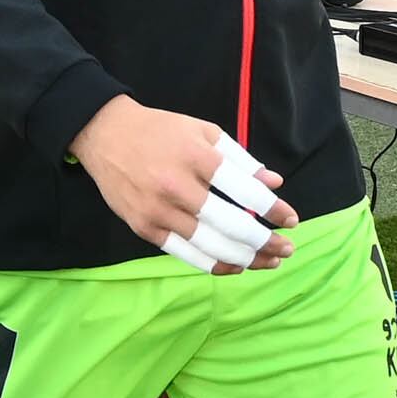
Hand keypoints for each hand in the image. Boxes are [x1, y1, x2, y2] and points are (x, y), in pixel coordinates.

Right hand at [73, 98, 292, 271]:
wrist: (105, 135)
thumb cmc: (161, 131)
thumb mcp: (204, 132)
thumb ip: (240, 159)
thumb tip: (274, 183)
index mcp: (195, 157)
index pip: (244, 190)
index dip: (273, 208)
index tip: (291, 219)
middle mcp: (176, 187)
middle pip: (231, 224)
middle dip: (265, 241)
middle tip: (288, 248)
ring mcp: (158, 211)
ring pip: (211, 246)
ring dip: (246, 258)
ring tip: (269, 260)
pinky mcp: (144, 228)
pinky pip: (186, 254)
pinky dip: (215, 264)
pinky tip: (236, 266)